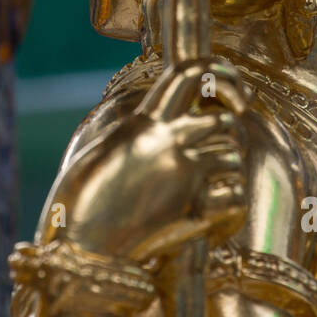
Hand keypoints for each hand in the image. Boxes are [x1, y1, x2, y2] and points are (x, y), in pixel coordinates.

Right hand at [42, 58, 248, 262]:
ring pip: (233, 155)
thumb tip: (149, 125)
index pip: (190, 72)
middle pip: (225, 118)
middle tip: (223, 149)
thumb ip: (133, 133)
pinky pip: (236, 193)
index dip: (222, 73)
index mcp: (142, 121)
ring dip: (228, 171)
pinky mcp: (194, 204)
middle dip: (232, 134)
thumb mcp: (102, 150)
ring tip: (210, 187)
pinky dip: (231, 203)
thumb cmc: (80, 202)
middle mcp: (167, 137)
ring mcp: (183, 169)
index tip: (235, 93)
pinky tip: (212, 213)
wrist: (80, 243)